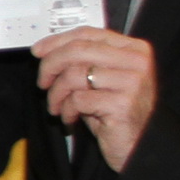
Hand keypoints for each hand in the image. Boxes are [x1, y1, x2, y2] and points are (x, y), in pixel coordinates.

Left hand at [35, 28, 157, 171]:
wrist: (141, 145)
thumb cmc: (117, 114)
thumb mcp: (102, 81)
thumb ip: (84, 62)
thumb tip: (46, 50)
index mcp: (134, 50)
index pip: (88, 34)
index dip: (58, 41)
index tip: (38, 51)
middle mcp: (136, 62)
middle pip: (78, 50)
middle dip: (50, 65)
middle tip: (42, 81)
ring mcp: (132, 82)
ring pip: (74, 75)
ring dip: (56, 93)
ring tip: (56, 106)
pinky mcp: (122, 104)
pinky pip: (78, 99)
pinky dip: (66, 110)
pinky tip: (70, 118)